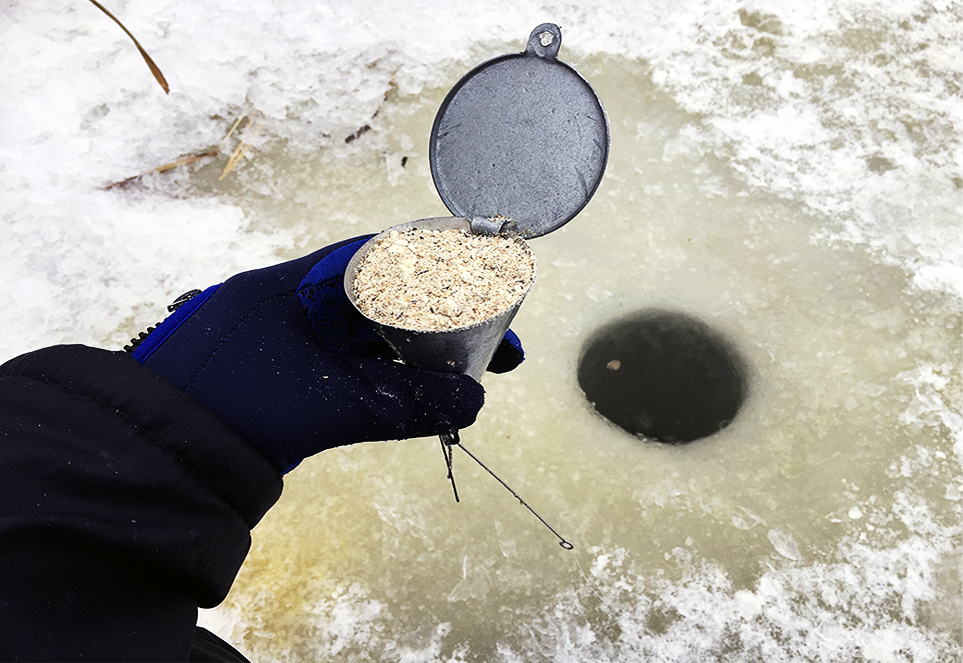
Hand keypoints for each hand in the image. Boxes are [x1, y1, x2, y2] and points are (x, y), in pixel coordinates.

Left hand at [131, 236, 522, 472]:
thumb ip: (401, 404)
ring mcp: (300, 332)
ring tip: (473, 369)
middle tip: (496, 343)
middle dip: (449, 314)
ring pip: (379, 328)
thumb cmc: (233, 403)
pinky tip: (427, 388)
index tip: (491, 286)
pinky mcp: (296, 367)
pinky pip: (361, 358)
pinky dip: (396, 371)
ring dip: (425, 346)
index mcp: (306, 279)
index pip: (391, 253)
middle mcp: (305, 297)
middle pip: (394, 291)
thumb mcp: (327, 402)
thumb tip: (472, 403)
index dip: (448, 267)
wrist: (158, 443)